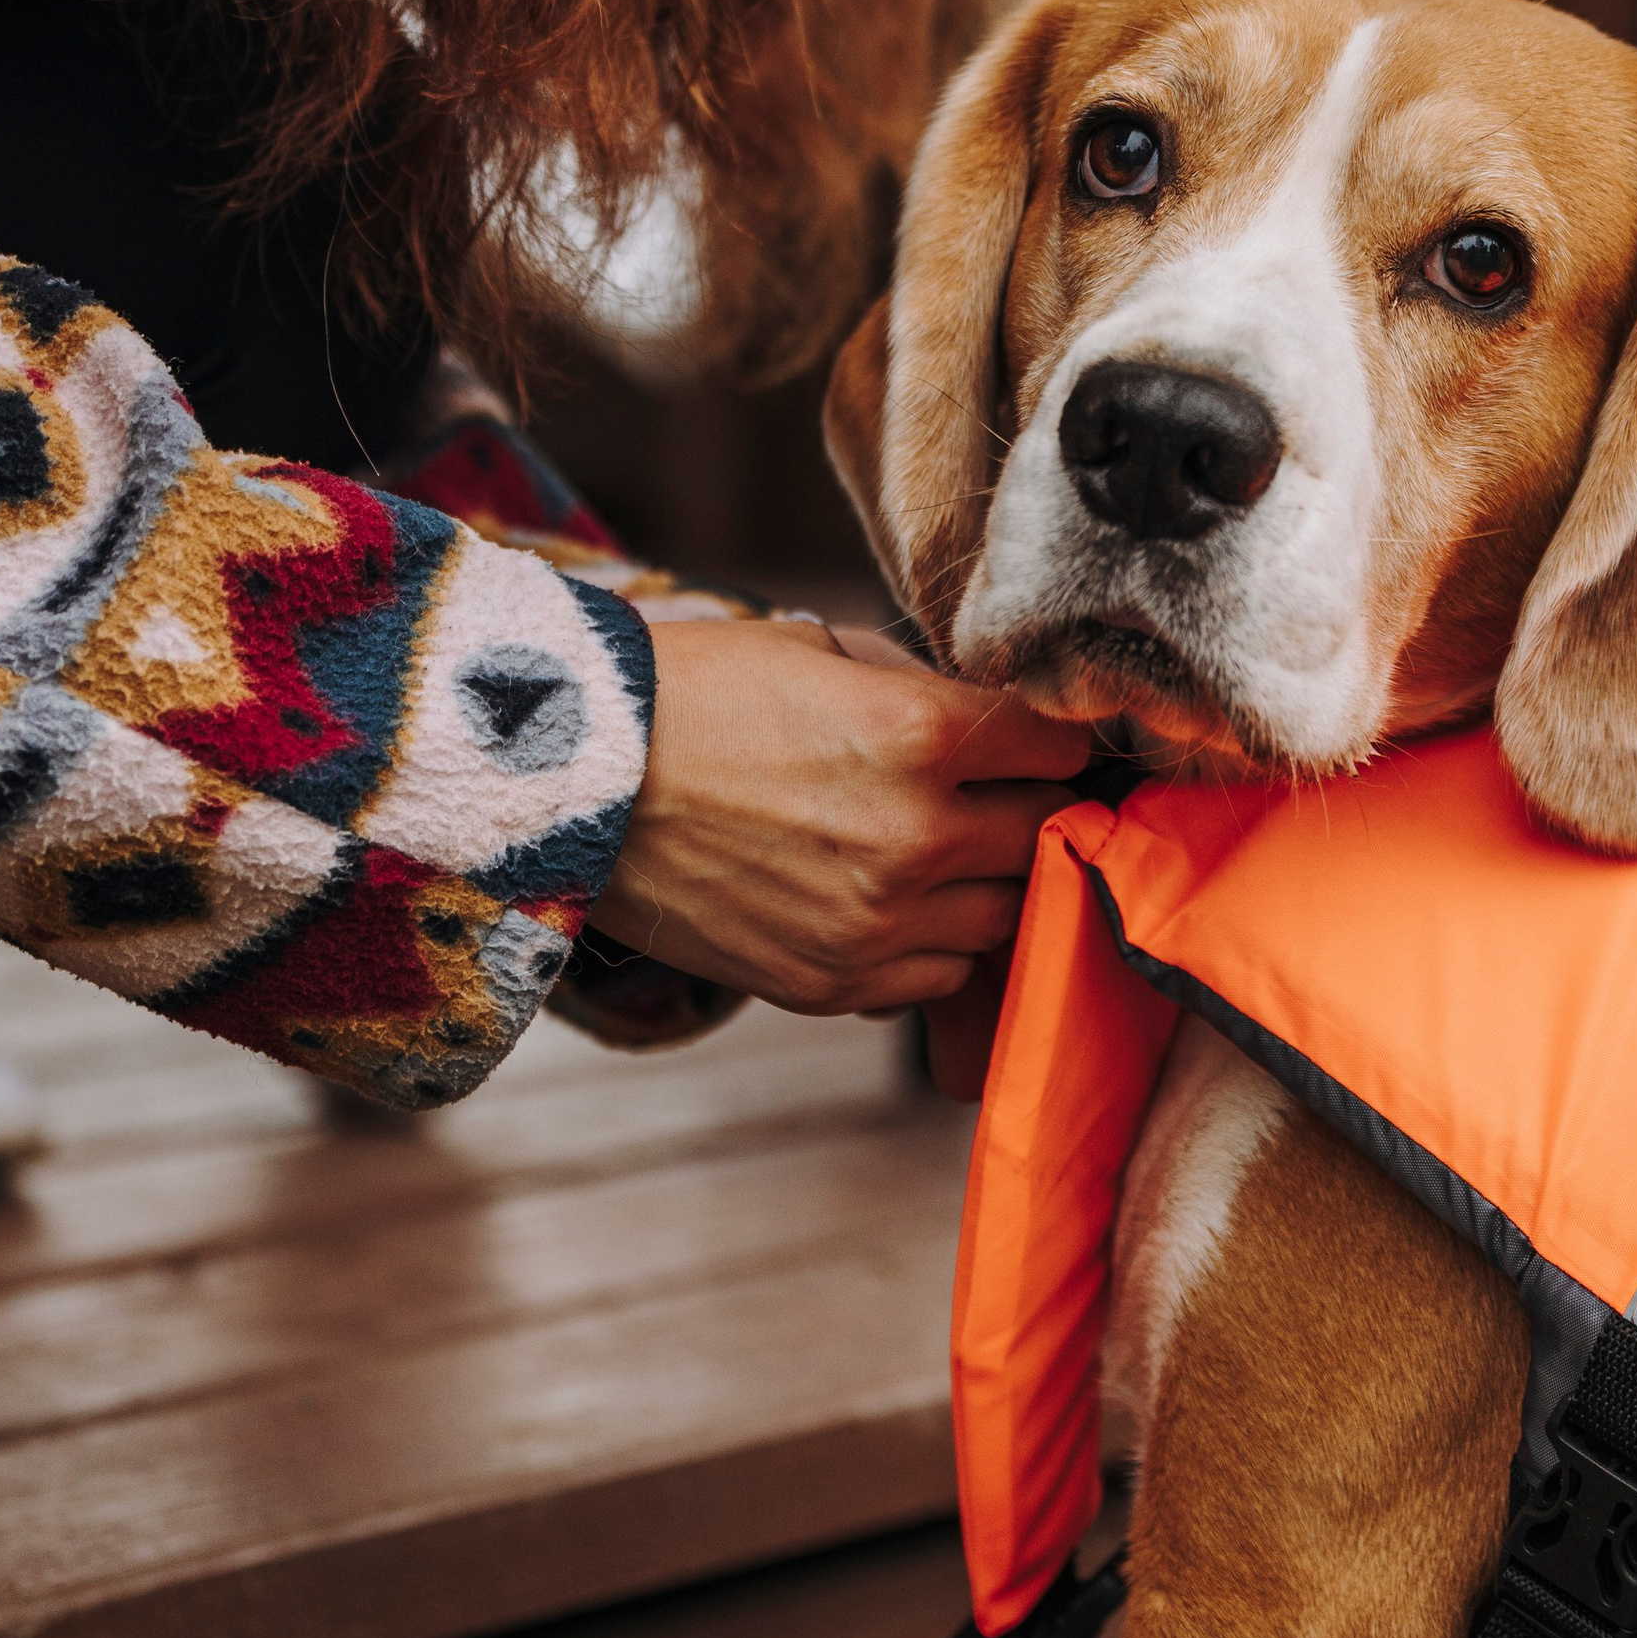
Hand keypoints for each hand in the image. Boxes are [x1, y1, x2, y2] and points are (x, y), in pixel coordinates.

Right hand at [591, 619, 1090, 1012]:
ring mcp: (877, 924)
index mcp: (923, 736)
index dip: (1053, 740)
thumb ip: (924, 692)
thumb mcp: (821, 653)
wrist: (575, 785)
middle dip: (1025, 810)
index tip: (1034, 741)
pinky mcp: (834, 985)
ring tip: (929, 849)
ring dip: (982, 882)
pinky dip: (928, 942)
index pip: (1061, 749)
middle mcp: (916, 838)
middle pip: (1044, 837)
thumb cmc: (695, 695)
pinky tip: (881, 898)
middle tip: (990, 794)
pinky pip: (937, 975)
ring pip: (1001, 916)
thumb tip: (998, 725)